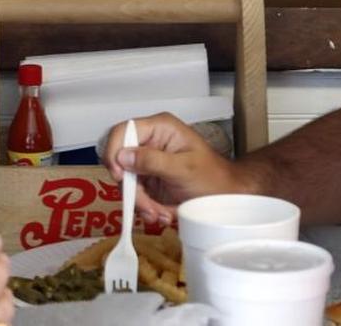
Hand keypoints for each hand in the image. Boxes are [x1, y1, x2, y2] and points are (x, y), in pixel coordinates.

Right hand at [102, 112, 243, 223]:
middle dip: (132, 188)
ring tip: (160, 214)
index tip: (119, 176)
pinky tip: (161, 214)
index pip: (123, 131)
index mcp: (160, 128)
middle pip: (120, 160)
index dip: (114, 151)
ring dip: (140, 202)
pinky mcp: (148, 180)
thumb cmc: (212, 177)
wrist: (226, 197)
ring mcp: (148, 161)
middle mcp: (150, 141)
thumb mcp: (183, 168)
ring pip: (126, 182)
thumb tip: (122, 156)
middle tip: (147, 206)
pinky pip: (135, 194)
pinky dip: (145, 207)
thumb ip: (152, 161)